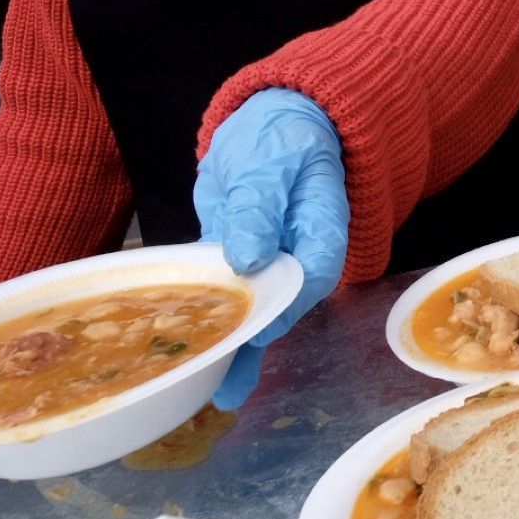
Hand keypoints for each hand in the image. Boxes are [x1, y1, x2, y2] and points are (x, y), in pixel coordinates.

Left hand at [193, 88, 348, 409]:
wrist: (269, 122)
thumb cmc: (279, 135)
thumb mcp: (269, 162)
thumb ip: (258, 208)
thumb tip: (248, 259)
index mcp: (321, 229)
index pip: (311, 275)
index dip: (284, 306)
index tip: (255, 332)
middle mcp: (298, 253)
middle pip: (283, 304)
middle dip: (252, 345)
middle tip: (223, 389)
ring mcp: (267, 259)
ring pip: (254, 309)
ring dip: (232, 349)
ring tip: (213, 395)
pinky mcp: (235, 258)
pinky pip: (225, 295)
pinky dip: (212, 323)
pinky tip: (198, 361)